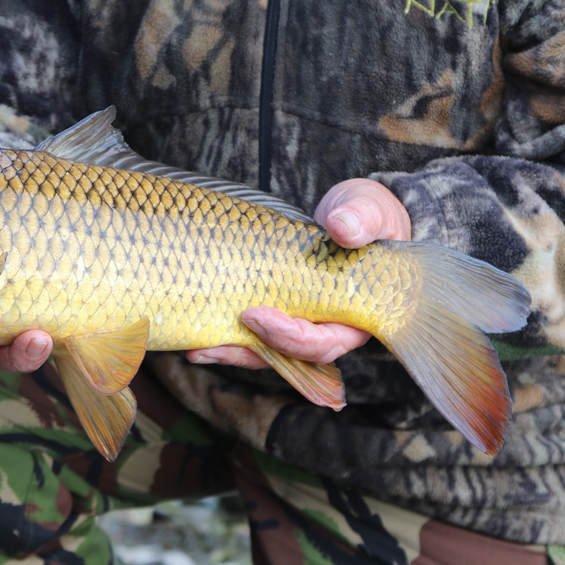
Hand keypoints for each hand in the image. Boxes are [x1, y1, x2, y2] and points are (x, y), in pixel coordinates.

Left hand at [186, 178, 411, 369]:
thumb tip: (342, 227)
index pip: (324, 342)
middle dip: (250, 350)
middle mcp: (327, 326)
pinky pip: (253, 332)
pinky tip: (195, 335)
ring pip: (266, 349)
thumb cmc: (368, 215)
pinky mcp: (278, 308)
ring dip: (231, 350)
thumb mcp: (370, 209)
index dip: (290, 338)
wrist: (353, 214)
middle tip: (212, 342)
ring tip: (194, 348)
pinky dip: (227, 334)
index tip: (255, 316)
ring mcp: (300, 320)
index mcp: (357, 315)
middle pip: (289, 355)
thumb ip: (363, 218)